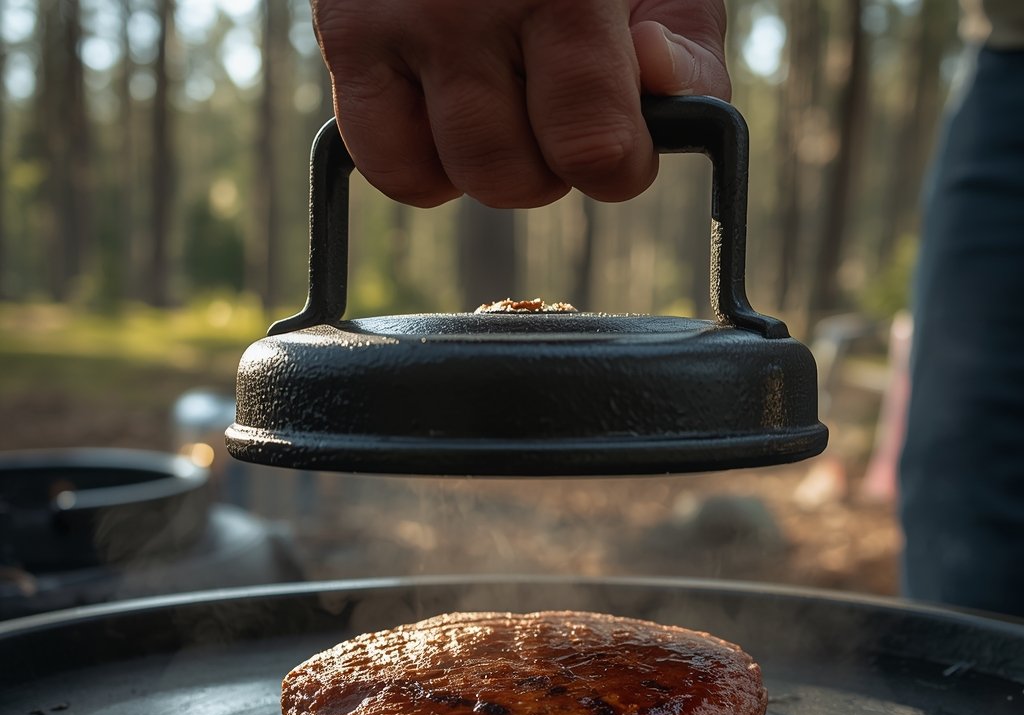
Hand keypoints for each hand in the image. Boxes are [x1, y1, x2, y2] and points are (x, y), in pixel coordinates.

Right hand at [311, 0, 728, 207]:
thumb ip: (686, 41)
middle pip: (514, 179)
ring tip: (501, 95)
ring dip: (487, 163)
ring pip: (447, 179)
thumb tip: (659, 93)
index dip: (619, 168)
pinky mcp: (342, 34)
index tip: (622, 145)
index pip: (593, 148)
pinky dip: (422, 163)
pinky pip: (386, 164)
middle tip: (554, 104)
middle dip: (548, 166)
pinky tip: (448, 110)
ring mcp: (395, 19)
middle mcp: (466, 2)